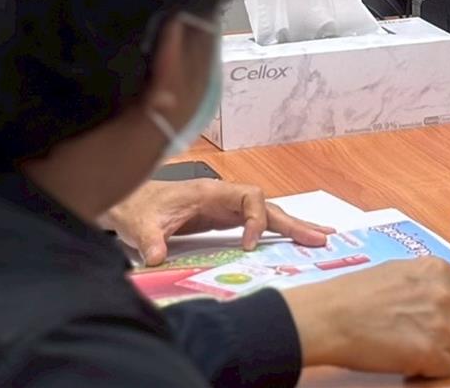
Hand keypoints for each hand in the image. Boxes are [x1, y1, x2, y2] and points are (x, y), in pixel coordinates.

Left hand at [103, 179, 333, 265]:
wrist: (129, 202)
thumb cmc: (137, 208)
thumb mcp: (140, 224)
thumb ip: (150, 239)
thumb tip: (157, 258)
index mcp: (210, 192)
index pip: (248, 197)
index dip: (255, 219)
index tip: (249, 245)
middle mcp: (224, 197)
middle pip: (266, 205)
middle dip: (292, 222)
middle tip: (319, 237)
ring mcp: (227, 207)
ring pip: (266, 213)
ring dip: (292, 226)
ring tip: (320, 237)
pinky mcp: (224, 219)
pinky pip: (257, 223)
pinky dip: (277, 231)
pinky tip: (294, 238)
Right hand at [286, 259, 449, 377]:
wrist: (330, 317)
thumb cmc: (353, 294)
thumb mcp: (397, 270)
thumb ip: (426, 281)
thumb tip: (441, 295)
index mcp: (437, 269)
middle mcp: (445, 294)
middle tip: (443, 343)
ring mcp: (440, 324)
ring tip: (430, 357)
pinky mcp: (429, 352)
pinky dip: (436, 371)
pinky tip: (417, 366)